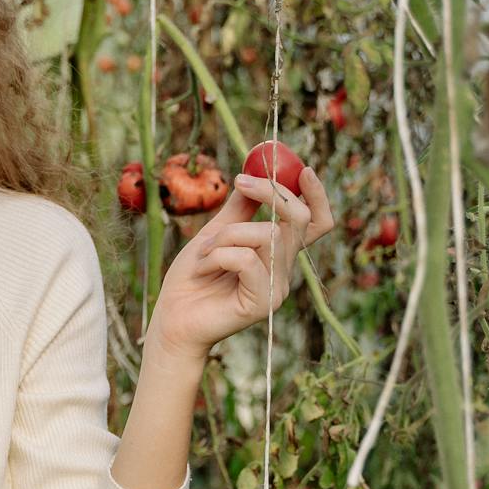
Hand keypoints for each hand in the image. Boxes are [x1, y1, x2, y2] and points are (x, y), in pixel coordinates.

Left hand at [143, 163, 335, 360]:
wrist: (171, 319)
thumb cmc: (191, 280)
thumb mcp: (214, 235)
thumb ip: (237, 210)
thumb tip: (251, 175)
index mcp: (277, 254)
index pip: (315, 223)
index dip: (316, 196)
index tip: (302, 169)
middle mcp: (284, 271)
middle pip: (298, 220)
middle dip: (271, 193)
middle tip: (240, 182)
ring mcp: (277, 288)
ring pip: (268, 235)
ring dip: (228, 234)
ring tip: (204, 252)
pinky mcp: (263, 303)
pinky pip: (247, 259)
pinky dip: (218, 255)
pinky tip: (202, 269)